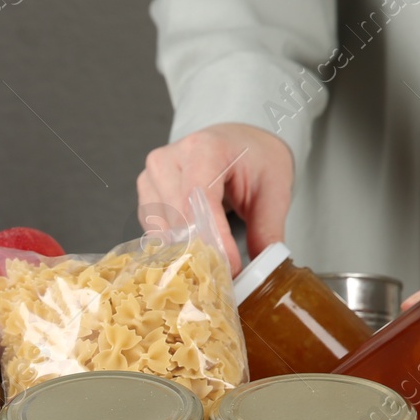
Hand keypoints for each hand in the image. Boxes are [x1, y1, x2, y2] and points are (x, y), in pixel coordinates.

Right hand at [137, 122, 294, 272]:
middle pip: (176, 218)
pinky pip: (155, 232)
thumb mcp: (273, 189)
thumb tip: (260, 273)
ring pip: (161, 230)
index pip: (197, 198)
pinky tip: (193, 255)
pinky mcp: (146, 197)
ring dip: (185, 254)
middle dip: (201, 251)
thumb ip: (267, 229)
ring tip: (212, 268)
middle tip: (226, 277)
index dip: (212, 236)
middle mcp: (168, 159)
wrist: (236, 142)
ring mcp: (151, 177)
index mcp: (203, 148)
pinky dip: (174, 249)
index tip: (230, 266)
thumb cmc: (253, 159)